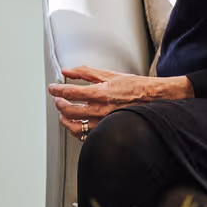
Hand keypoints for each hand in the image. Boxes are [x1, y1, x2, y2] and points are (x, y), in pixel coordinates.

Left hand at [49, 66, 193, 139]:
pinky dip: (78, 131)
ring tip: (63, 114)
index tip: (52, 89)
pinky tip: (76, 124)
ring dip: (66, 120)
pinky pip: (87, 136)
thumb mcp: (109, 75)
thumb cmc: (135, 87)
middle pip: (70, 110)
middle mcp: (102, 109)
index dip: (57, 90)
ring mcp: (104, 122)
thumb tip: (67, 71)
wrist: (154, 99)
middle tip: (57, 100)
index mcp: (101, 93)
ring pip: (76, 126)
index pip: (71, 92)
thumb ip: (86, 73)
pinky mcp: (108, 131)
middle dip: (59, 104)